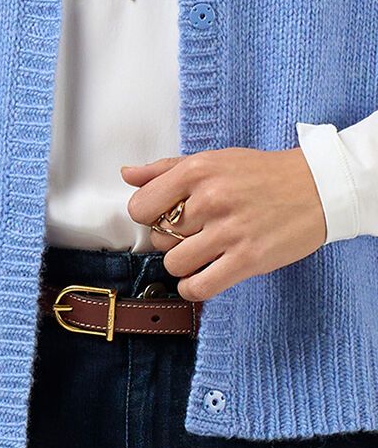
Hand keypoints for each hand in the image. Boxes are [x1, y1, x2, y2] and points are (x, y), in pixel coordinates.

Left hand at [121, 147, 326, 300]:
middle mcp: (210, 200)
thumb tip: (128, 175)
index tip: (163, 217)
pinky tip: (203, 277)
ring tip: (202, 253)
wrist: (318, 187)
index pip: (140, 208)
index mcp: (197, 172)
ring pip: (175, 264)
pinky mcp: (248, 259)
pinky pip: (200, 287)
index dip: (148, 216)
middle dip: (171, 239)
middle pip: (158, 238)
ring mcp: (229, 231)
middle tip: (194, 233)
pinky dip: (194, 288)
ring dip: (184, 264)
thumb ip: (165, 169)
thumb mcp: (212, 159)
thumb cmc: (262, 174)